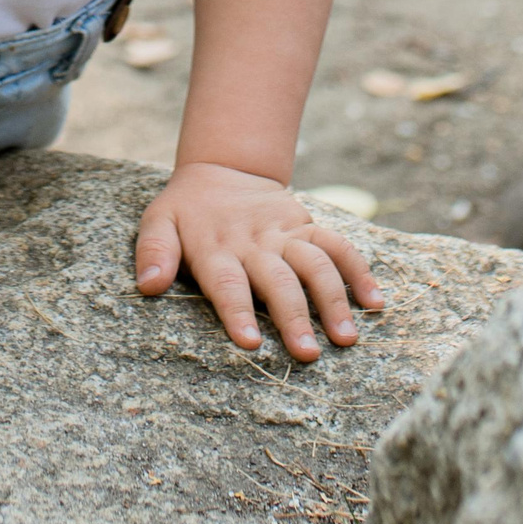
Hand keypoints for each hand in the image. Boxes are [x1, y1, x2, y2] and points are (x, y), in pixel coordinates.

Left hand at [134, 162, 383, 360]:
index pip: (228, 283)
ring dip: (333, 300)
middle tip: (308, 354)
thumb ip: (153, 252)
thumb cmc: (186, 210)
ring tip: (346, 338)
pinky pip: (338, 245)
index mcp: (215, 247)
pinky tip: (375, 302)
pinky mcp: (306, 225)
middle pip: (279, 279)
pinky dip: (359, 271)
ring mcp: (285, 232)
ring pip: (316, 263)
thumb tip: (148, 286)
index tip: (251, 343)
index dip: (238, 313)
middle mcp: (254, 241)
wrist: (222, 169)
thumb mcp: (158, 222)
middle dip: (294, 316)